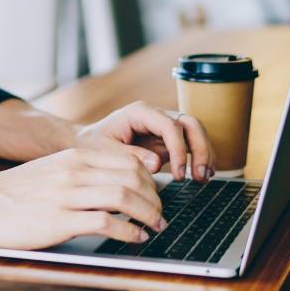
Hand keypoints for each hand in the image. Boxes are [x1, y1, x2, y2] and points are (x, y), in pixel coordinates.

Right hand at [0, 149, 164, 249]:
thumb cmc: (12, 194)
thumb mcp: (51, 171)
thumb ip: (80, 173)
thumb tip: (112, 185)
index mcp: (74, 157)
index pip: (127, 160)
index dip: (150, 179)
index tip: (156, 194)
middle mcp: (74, 171)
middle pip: (132, 176)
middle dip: (155, 197)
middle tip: (160, 213)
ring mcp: (67, 195)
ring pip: (125, 196)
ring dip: (148, 214)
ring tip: (155, 226)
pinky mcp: (60, 220)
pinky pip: (107, 222)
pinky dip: (129, 231)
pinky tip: (135, 237)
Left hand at [74, 101, 212, 181]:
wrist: (86, 144)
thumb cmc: (92, 145)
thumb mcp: (104, 151)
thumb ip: (129, 156)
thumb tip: (157, 164)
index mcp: (139, 113)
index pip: (170, 125)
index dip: (178, 149)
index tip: (179, 174)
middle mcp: (155, 116)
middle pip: (189, 123)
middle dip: (199, 148)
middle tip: (200, 175)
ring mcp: (163, 127)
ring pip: (194, 132)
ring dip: (203, 153)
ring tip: (204, 177)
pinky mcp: (166, 140)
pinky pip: (189, 144)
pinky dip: (198, 158)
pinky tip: (202, 175)